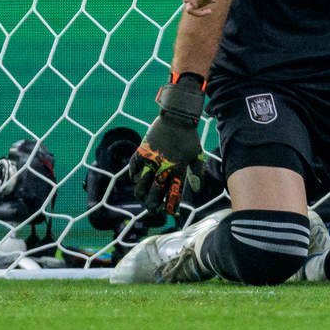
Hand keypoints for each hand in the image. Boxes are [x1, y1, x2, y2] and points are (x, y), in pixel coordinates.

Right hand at [127, 80, 206, 222]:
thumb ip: (197, 172)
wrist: (177, 117)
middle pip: (153, 194)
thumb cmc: (189, 137)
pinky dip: (133, 177)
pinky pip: (133, 170)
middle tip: (153, 209)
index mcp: (178, 169)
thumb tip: (196, 190)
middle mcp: (163, 167)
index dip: (170, 206)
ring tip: (143, 197)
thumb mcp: (197, 154)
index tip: (169, 212)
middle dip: (152, 205)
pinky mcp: (141, 152)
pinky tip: (137, 179)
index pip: (172, 193)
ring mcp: (150, 160)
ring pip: (139, 186)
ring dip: (141, 194)